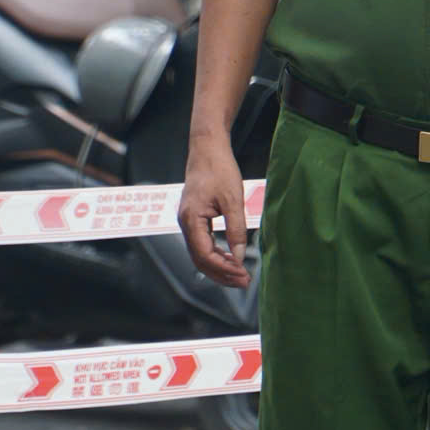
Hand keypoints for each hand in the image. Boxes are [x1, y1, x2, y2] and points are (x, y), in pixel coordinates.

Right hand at [177, 134, 253, 287]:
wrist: (207, 148)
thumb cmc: (219, 169)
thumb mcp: (233, 199)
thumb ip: (236, 229)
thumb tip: (239, 255)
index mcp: (191, 219)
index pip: (204, 255)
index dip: (224, 268)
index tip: (243, 274)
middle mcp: (185, 223)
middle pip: (200, 260)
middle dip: (222, 273)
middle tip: (244, 281)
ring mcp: (187, 221)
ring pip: (200, 254)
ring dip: (219, 266)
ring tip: (239, 275)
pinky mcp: (193, 218)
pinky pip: (202, 243)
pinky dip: (215, 254)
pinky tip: (230, 259)